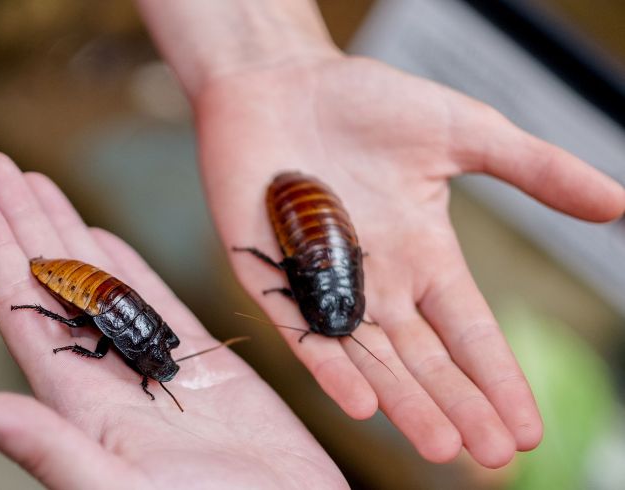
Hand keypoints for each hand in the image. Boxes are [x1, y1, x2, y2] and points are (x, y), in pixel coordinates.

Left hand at [0, 153, 346, 488]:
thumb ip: (52, 448)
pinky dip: (130, 265)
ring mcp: (159, 366)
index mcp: (87, 405)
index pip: (30, 314)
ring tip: (40, 186)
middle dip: (27, 222)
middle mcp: (115, 378)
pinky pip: (159, 302)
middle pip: (60, 282)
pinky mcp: (208, 364)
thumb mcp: (123, 489)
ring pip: (104, 281)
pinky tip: (106, 237)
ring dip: (70, 230)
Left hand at [194, 55, 624, 467]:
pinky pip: (304, 329)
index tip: (524, 429)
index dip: (497, 377)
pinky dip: (332, 366)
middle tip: (491, 455)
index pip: (468, 328)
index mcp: (423, 254)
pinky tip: (361, 403)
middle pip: (424, 357)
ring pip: (371, 356)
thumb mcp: (462, 131)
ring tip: (442, 446)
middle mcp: (377, 280)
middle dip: (458, 404)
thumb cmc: (365, 102)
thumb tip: (617, 202)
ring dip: (405, 401)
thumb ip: (532, 169)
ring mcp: (324, 281)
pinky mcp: (273, 274)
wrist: (281, 83)